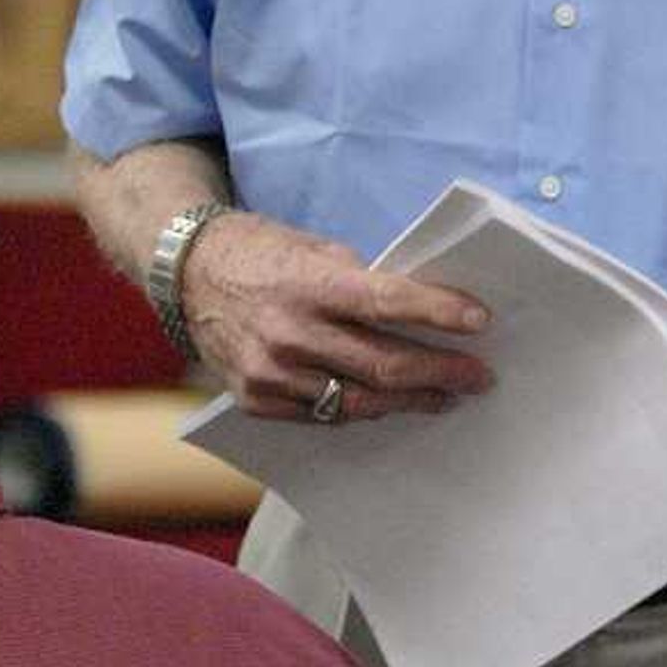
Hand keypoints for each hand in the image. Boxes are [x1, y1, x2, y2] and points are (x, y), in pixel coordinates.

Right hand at [181, 210, 494, 422]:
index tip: (480, 320)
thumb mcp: (316, 250)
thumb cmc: (263, 255)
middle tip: (478, 376)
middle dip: (441, 372)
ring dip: (409, 402)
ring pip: (358, 403)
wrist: (187, 273)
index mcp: (308, 283)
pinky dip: (360, 409)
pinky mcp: (256, 400)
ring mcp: (270, 373)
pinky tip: (387, 404)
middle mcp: (289, 332)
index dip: (439, 313)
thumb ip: (364, 282)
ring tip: (444, 395)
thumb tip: (424, 311)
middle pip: (383, 366)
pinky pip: (323, 416)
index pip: (387, 301)